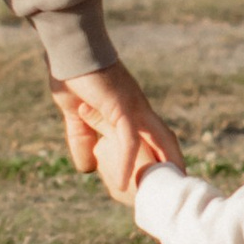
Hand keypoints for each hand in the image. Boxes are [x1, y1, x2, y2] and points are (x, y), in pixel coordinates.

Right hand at [52, 60, 182, 198]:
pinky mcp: (120, 107)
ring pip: (157, 141)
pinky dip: (124, 163)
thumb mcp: (75, 115)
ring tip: (158, 196)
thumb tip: (87, 168)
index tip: (165, 178)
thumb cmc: (71, 75)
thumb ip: (82, 139)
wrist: (67, 48)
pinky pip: (128, 140)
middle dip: (173, 164)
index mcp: (131, 108)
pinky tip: (119, 184)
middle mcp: (138, 108)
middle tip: (177, 191)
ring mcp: (132, 107)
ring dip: (160, 168)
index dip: (163, 156)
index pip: (155, 135)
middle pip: (166, 139)